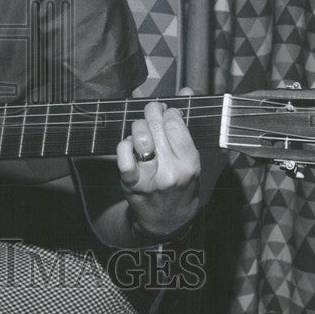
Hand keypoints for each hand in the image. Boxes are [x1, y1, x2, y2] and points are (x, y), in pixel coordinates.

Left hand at [116, 93, 199, 239]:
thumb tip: (186, 91)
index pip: (176, 125)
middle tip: (151, 112)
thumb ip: (186, 125)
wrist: (166, 222)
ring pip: (140, 137)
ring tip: (141, 128)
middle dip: (151, 112)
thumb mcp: (191, 160)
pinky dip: (124, 145)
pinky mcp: (132, 184)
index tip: (167, 111)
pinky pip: (123, 155)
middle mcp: (172, 171)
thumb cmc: (180, 185)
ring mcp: (151, 178)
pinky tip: (129, 144)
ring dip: (137, 126)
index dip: (169, 111)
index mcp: (190, 164)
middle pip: (157, 126)